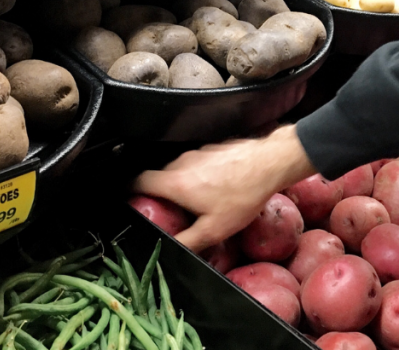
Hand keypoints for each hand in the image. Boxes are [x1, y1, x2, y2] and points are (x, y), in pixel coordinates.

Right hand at [132, 125, 316, 251]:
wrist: (270, 164)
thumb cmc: (243, 195)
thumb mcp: (214, 229)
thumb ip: (189, 241)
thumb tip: (173, 250)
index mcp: (174, 182)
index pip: (137, 182)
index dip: (129, 191)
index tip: (130, 200)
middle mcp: (181, 163)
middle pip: (159, 176)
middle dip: (159, 193)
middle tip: (168, 210)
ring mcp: (198, 152)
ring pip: (180, 169)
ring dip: (182, 184)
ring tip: (197, 202)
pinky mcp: (214, 148)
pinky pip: (198, 163)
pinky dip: (200, 174)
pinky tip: (217, 187)